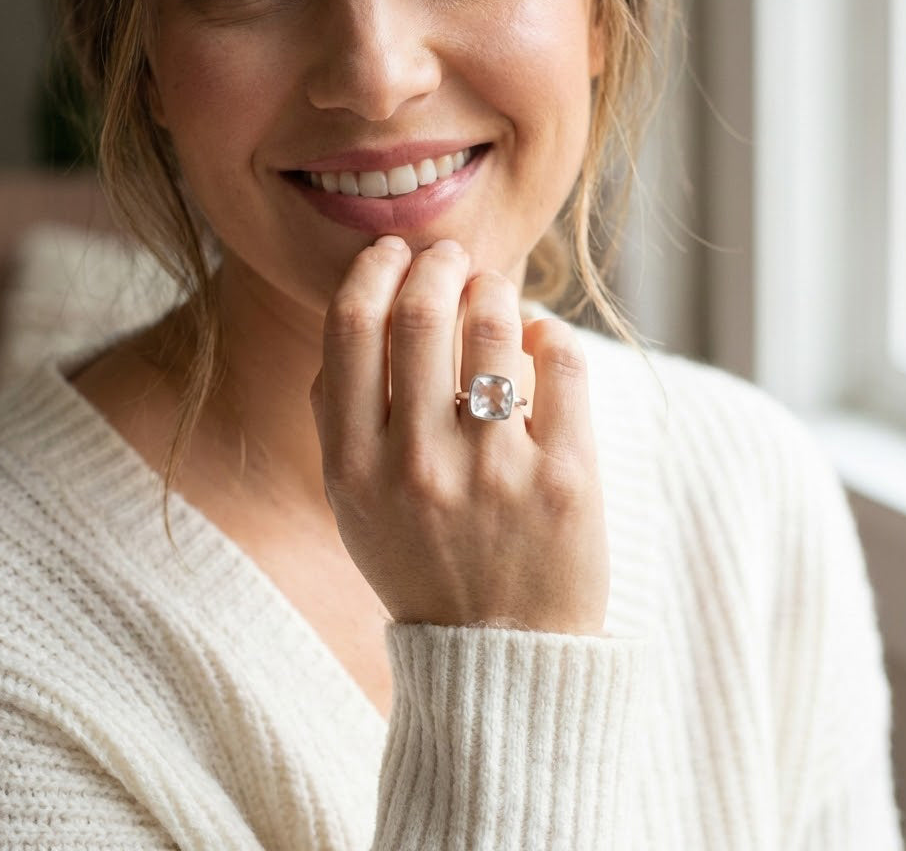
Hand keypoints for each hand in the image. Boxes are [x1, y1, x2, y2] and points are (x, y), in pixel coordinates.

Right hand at [312, 236, 609, 634]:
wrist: (499, 652)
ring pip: (495, 322)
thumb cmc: (423, 562)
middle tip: (452, 259)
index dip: (374, 269)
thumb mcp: (352, 505)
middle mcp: (419, 464)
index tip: (394, 254)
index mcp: (354, 466)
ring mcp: (496, 471)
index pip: (351, 326)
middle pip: (424, 311)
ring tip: (494, 293)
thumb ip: (338, 416)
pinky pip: (561, 359)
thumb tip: (358, 316)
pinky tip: (538, 338)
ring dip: (494, 288)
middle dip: (439, 263)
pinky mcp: (567, 477)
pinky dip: (547, 330)